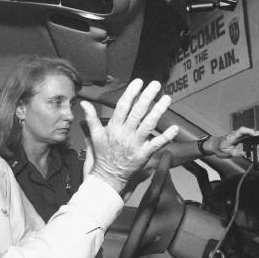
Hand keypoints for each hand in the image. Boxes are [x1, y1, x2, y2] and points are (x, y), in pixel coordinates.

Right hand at [80, 79, 178, 193]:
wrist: (108, 176)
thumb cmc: (103, 154)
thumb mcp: (95, 135)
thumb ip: (91, 118)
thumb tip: (84, 103)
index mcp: (114, 128)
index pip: (122, 106)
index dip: (131, 93)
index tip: (138, 82)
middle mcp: (125, 134)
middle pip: (137, 112)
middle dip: (147, 97)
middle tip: (156, 85)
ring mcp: (135, 144)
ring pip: (149, 125)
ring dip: (159, 111)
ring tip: (167, 99)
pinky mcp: (144, 154)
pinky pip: (157, 144)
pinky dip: (166, 136)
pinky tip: (175, 128)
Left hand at [205, 126, 258, 157]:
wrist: (214, 145)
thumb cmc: (218, 148)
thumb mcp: (226, 153)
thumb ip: (236, 153)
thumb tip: (245, 154)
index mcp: (233, 136)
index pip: (242, 130)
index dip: (250, 131)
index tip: (255, 134)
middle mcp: (236, 134)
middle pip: (249, 131)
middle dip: (258, 133)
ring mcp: (239, 136)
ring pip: (250, 134)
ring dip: (258, 135)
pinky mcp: (240, 138)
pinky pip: (249, 137)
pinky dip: (255, 139)